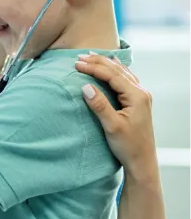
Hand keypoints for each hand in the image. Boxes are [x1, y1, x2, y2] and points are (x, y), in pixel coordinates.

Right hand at [75, 53, 156, 177]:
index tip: (76, 64)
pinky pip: (125, 79)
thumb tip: (86, 87)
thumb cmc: (128, 146)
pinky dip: (114, 71)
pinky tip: (110, 67)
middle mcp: (141, 93)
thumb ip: (100, 106)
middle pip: (118, 71)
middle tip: (79, 57)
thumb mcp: (111, 126)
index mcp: (137, 96)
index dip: (94, 68)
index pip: (112, 75)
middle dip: (98, 62)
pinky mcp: (137, 102)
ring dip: (106, 64)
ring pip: (122, 73)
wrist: (142, 160)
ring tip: (91, 57)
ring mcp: (140, 97)